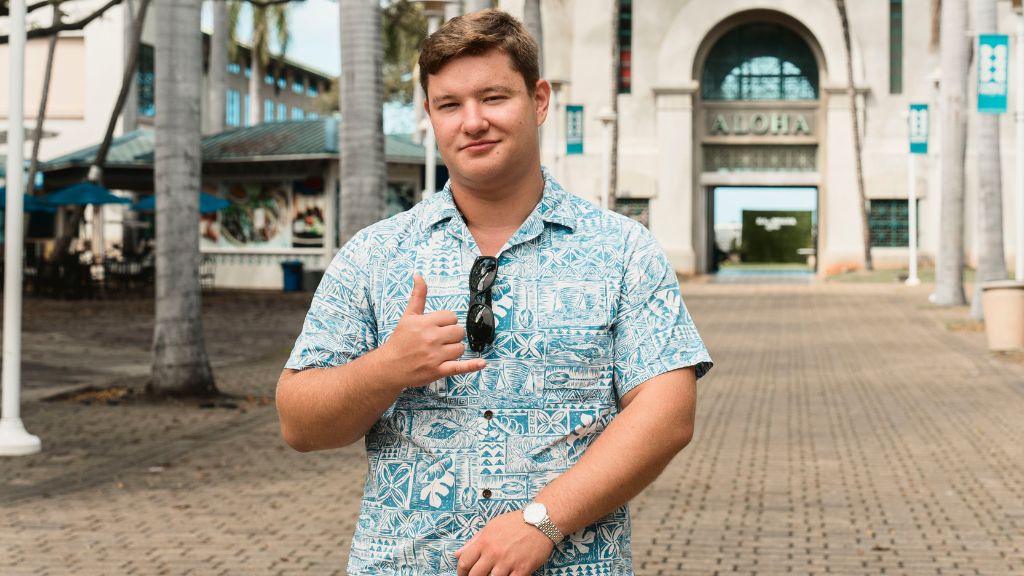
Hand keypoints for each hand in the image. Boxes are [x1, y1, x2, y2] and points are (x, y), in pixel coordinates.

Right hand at [380, 274, 485, 388]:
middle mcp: (431, 338)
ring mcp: (436, 356)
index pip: (451, 317)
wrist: (389, 366)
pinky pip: (460, 367)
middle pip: (459, 331)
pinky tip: (481, 363)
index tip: (438, 327)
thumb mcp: (408, 316)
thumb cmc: (400, 340)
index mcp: (425, 323)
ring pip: (460, 348)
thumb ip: (418, 296)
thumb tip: (418, 276)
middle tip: (439, 340)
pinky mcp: (438, 371)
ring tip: (440, 352)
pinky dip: (472, 366)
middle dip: (452, 335)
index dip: (447, 322)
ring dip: (454, 350)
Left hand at [454, 511, 554, 575]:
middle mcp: (494, 553)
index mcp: (484, 541)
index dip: (461, 572)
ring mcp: (508, 562)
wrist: (540, 521)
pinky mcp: (522, 569)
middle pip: (475, 575)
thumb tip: (457, 554)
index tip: (463, 574)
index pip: (464, 562)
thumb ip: (473, 541)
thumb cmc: (515, 522)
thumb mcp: (491, 527)